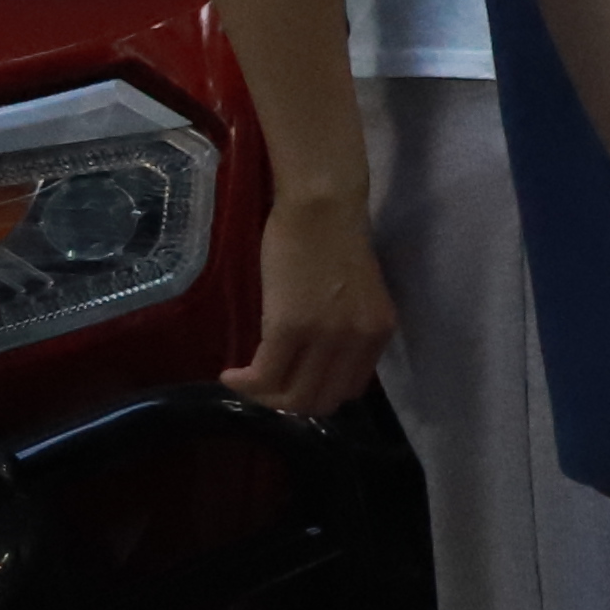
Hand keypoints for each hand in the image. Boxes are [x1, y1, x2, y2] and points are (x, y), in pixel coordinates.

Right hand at [224, 182, 396, 421]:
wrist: (322, 207)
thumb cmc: (332, 240)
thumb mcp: (354, 298)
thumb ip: (345, 331)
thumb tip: (316, 360)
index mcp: (378, 334)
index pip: (348, 390)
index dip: (316, 394)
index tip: (290, 383)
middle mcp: (359, 342)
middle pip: (321, 401)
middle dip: (287, 403)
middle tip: (261, 388)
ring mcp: (327, 337)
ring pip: (293, 397)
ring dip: (264, 397)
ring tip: (245, 382)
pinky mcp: (291, 327)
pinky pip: (267, 374)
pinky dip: (245, 384)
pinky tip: (230, 375)